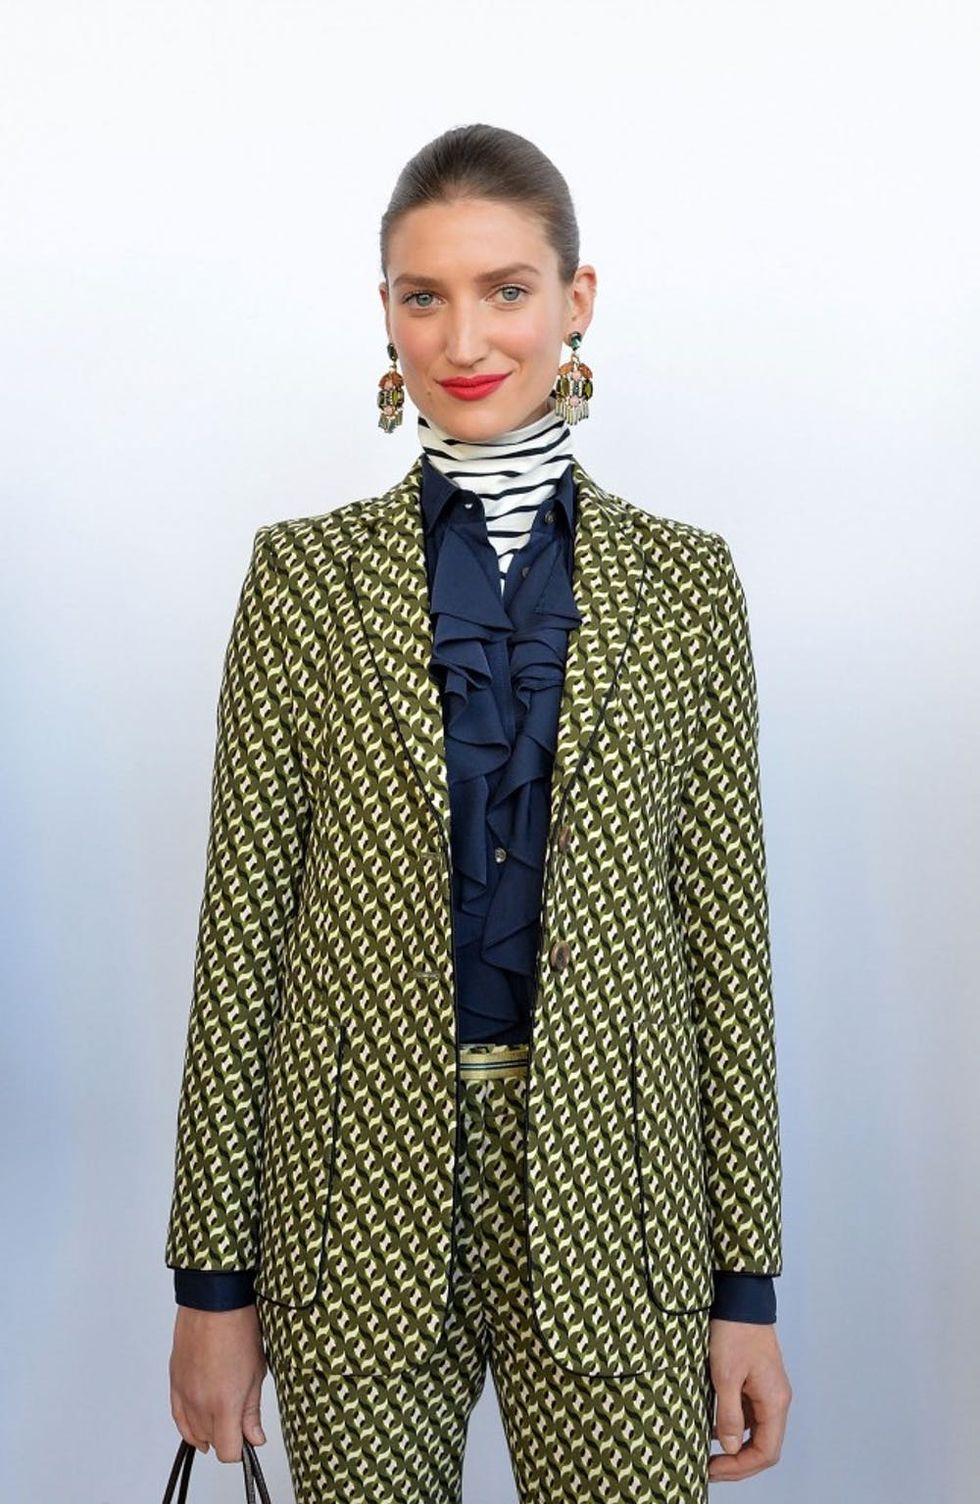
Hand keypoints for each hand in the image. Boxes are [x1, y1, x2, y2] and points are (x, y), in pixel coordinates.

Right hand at [169, 1305, 267, 1462]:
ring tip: (224, 1413)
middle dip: (227, 1436)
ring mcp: (184, 1394)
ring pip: (194, 1432)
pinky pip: (178, 1417)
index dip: (241, 1450)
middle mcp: (199, 1404)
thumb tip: (255, 1438)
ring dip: (209, 1430)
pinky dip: (190, 1424)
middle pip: (211, 1443)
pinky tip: (200, 1422)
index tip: (248, 1440)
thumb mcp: (256, 1372)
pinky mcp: (174, 1383)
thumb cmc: (238, 1328)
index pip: (228, 1451)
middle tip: (241, 1418)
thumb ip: (252, 1411)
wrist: (214, 1301)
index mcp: (224, 1404)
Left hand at [707, 1319, 791, 1481]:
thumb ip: (729, 1415)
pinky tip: (712, 1425)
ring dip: (735, 1446)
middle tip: (710, 1468)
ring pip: (756, 1432)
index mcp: (774, 1401)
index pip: (766, 1452)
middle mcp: (775, 1400)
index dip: (741, 1467)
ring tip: (708, 1451)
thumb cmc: (735, 1331)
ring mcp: (767, 1391)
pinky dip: (733, 1425)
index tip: (714, 1469)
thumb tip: (731, 1448)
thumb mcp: (725, 1375)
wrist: (740, 1298)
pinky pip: (749, 1414)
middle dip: (737, 1462)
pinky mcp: (756, 1382)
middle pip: (763, 1447)